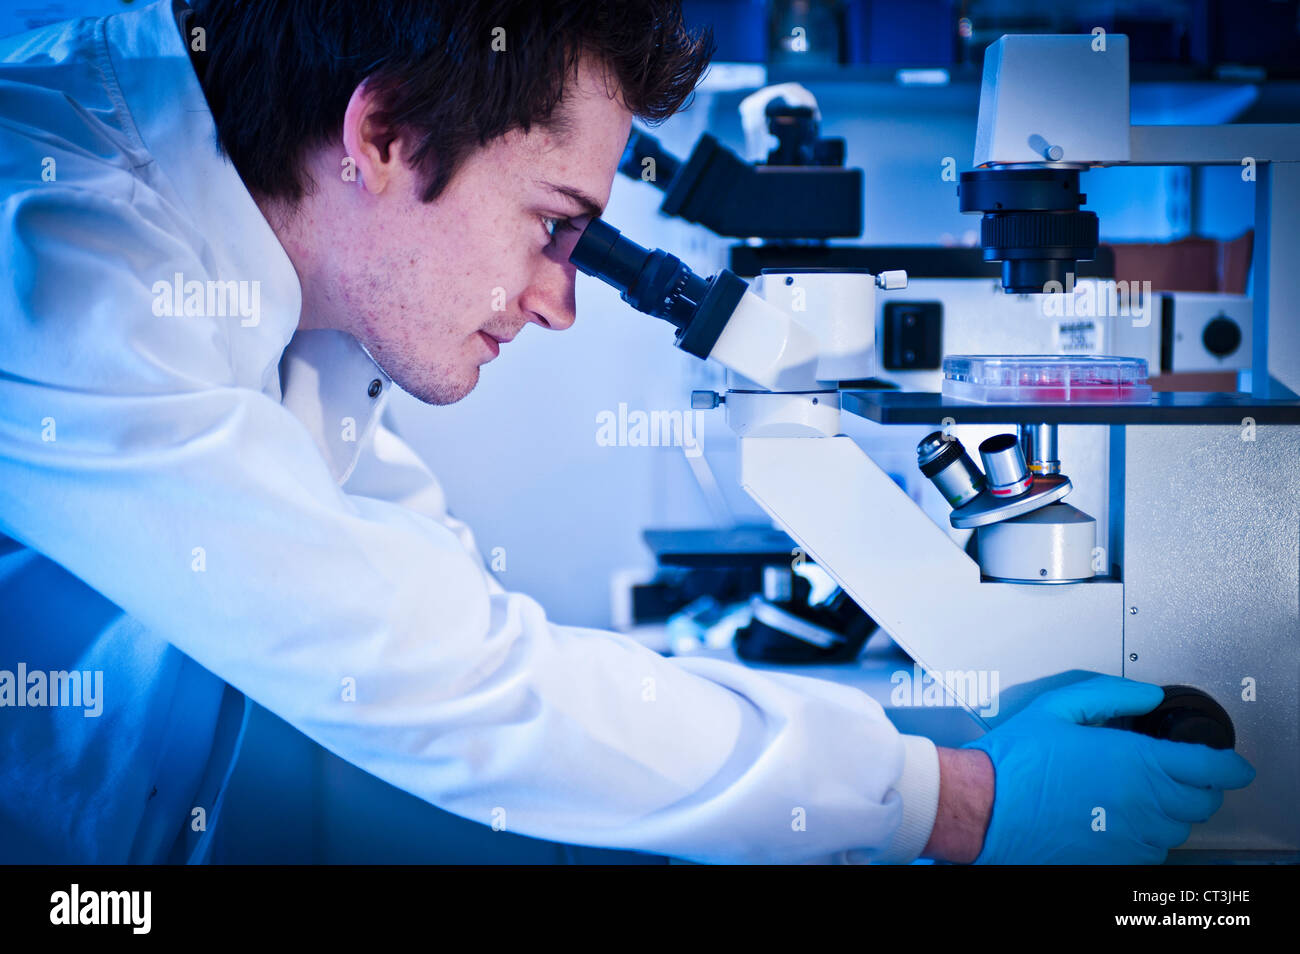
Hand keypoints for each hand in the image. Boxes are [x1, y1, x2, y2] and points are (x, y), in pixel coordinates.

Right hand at [962, 675, 1254, 863]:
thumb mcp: (1057, 707)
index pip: (1211, 768)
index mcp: (1134, 760)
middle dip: (1198, 784)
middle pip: (1202, 800)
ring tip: (1140, 794)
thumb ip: (1110, 694)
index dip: (1228, 764)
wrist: (985, 807)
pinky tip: (1120, 817)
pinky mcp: (1117, 859)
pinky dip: (1148, 834)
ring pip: (1179, 827)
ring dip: (1170, 810)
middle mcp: (1142, 802)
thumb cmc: (1015, 762)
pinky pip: (1154, 850)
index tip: (1230, 763)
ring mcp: (1133, 835)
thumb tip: (1146, 695)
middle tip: (1178, 771)